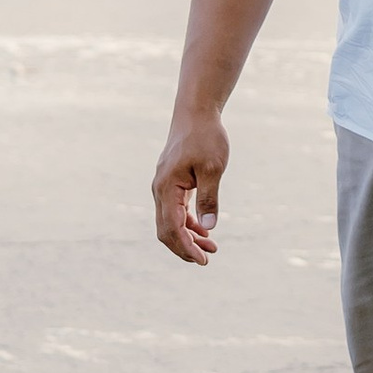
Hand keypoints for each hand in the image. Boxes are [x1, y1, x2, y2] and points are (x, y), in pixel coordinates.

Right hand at [153, 107, 228, 262]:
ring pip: (170, 222)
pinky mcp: (170, 184)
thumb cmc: (206, 137)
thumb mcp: (213, 168)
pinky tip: (204, 230)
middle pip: (166, 230)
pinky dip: (187, 224)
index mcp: (166, 188)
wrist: (196, 113)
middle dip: (185, 247)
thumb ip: (209, 198)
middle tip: (207, 258)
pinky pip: (175, 211)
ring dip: (188, 237)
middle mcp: (160, 190)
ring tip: (211, 247)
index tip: (203, 260)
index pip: (172, 228)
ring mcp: (163, 187)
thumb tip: (208, 228)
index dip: (186, 247)